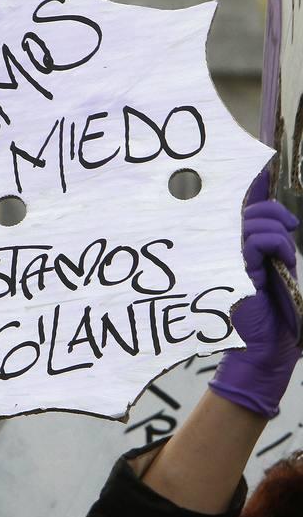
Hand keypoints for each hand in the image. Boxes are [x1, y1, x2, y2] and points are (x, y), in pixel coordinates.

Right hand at [210, 200, 299, 416]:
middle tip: (289, 229)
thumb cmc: (272, 315)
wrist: (265, 348)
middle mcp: (227, 250)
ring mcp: (228, 259)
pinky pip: (257, 241)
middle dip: (274, 213)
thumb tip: (279, 219)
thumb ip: (271, 245)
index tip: (263, 168)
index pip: (243, 208)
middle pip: (249, 210)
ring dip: (279, 234)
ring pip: (254, 223)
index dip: (253, 185)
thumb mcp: (275, 271)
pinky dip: (276, 244)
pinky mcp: (236, 269)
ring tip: (285, 256)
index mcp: (235, 249)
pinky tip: (281, 260)